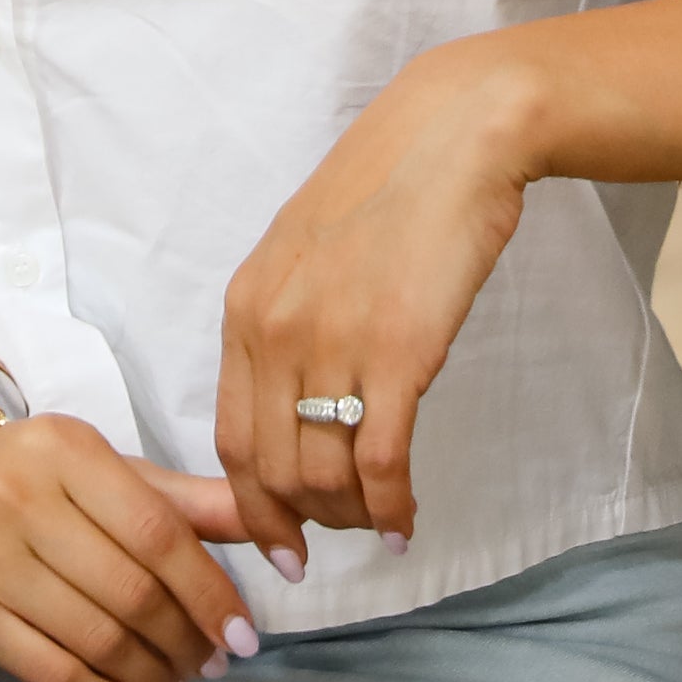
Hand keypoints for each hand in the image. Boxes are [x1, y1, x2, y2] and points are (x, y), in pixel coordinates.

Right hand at [0, 412, 254, 681]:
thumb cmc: (31, 478)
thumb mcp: (106, 470)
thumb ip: (190, 503)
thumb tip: (287, 541)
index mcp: (67, 450)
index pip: (159, 532)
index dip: (211, 591)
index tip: (245, 636)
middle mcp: (19, 498)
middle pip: (130, 591)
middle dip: (185, 641)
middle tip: (215, 666)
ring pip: (93, 636)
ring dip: (152, 676)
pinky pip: (49, 670)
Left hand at [216, 40, 534, 571]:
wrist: (453, 136)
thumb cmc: (389, 191)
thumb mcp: (304, 255)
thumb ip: (285, 327)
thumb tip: (293, 405)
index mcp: (244, 309)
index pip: (227, 439)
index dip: (251, 507)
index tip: (278, 545)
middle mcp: (274, 332)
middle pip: (270, 470)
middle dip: (302, 524)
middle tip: (338, 542)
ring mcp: (334, 342)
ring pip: (324, 475)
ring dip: (352, 517)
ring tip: (380, 523)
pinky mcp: (399, 350)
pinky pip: (380, 459)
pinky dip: (391, 506)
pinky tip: (407, 520)